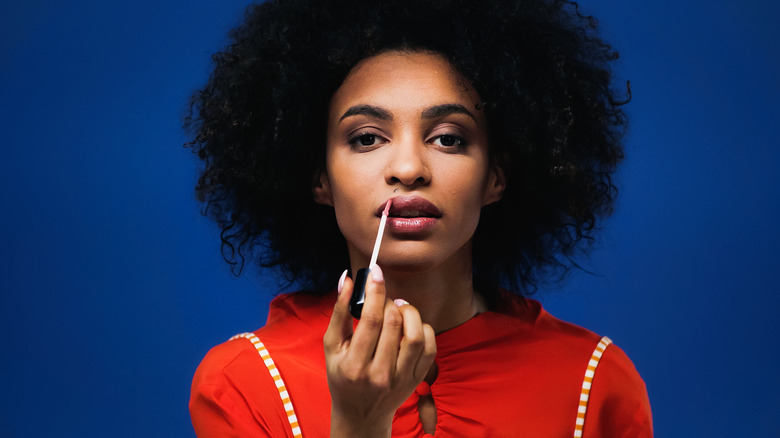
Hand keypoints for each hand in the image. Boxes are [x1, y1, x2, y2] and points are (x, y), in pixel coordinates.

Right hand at [323, 265, 436, 437]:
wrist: (360, 414)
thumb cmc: (341, 376)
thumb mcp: (331, 347)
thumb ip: (339, 312)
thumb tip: (348, 280)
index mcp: (354, 365)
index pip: (371, 320)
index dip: (375, 291)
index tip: (375, 273)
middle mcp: (379, 374)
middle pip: (393, 323)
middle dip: (389, 301)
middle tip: (382, 299)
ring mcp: (401, 379)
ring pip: (415, 335)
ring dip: (409, 313)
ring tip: (398, 308)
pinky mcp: (417, 379)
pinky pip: (429, 347)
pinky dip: (424, 329)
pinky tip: (410, 326)